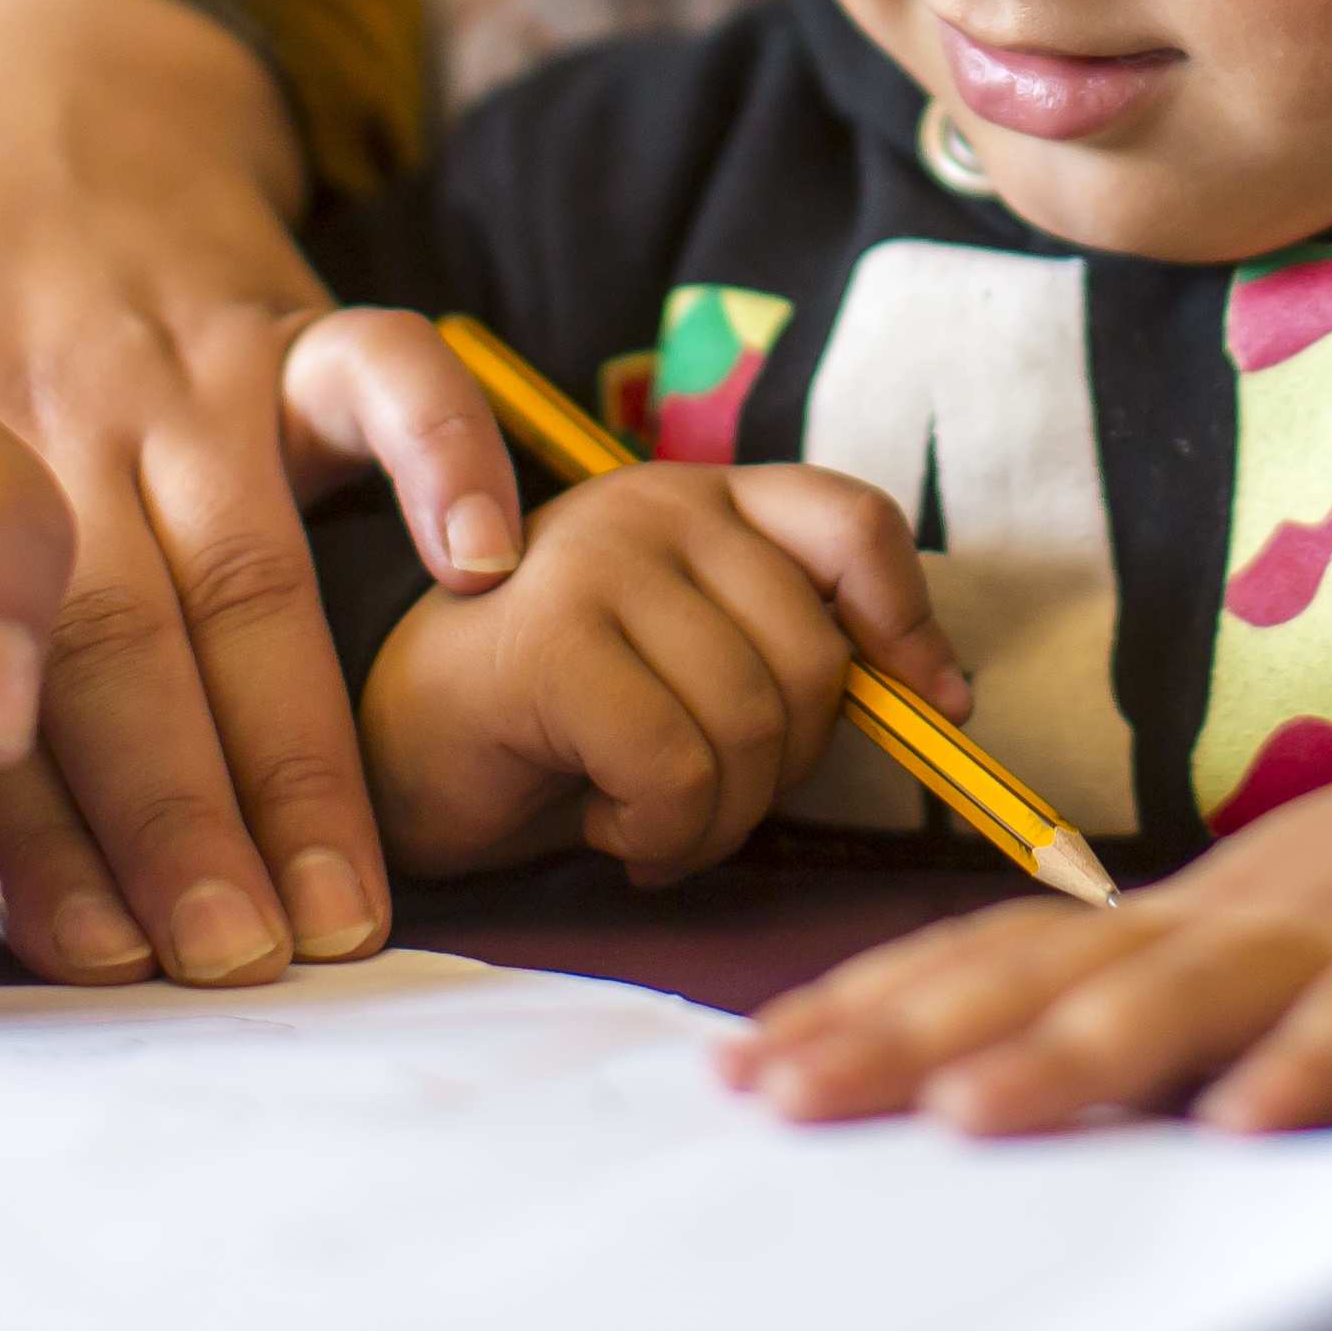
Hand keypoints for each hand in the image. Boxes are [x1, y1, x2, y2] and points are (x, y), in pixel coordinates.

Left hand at [0, 0, 522, 989]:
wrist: (8, 83)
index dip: (34, 823)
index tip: (81, 952)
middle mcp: (51, 422)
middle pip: (124, 650)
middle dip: (183, 827)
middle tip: (235, 966)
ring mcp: (181, 365)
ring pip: (247, 571)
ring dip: (300, 747)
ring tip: (342, 899)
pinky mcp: (284, 311)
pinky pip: (381, 368)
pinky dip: (442, 453)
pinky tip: (483, 565)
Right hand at [359, 462, 964, 882]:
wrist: (391, 763)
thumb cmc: (558, 730)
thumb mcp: (694, 668)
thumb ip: (790, 651)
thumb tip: (940, 697)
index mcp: (703, 497)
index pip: (853, 522)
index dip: (908, 621)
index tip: (934, 708)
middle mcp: (654, 501)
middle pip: (814, 656)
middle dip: (781, 769)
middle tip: (702, 803)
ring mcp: (596, 559)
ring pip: (751, 723)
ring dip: (716, 819)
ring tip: (648, 821)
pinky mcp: (548, 638)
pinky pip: (676, 768)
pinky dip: (658, 833)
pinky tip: (605, 826)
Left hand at [724, 672, 1331, 1133]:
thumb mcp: (1285, 934)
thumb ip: (1171, 997)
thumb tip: (1016, 1083)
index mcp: (1187, 914)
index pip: (995, 954)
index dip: (870, 1004)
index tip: (747, 1058)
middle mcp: (1235, 914)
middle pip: (1044, 973)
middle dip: (899, 1038)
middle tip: (770, 1096)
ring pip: (1185, 995)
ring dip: (1070, 1058)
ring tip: (960, 1121)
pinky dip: (1310, 1072)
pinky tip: (1248, 1128)